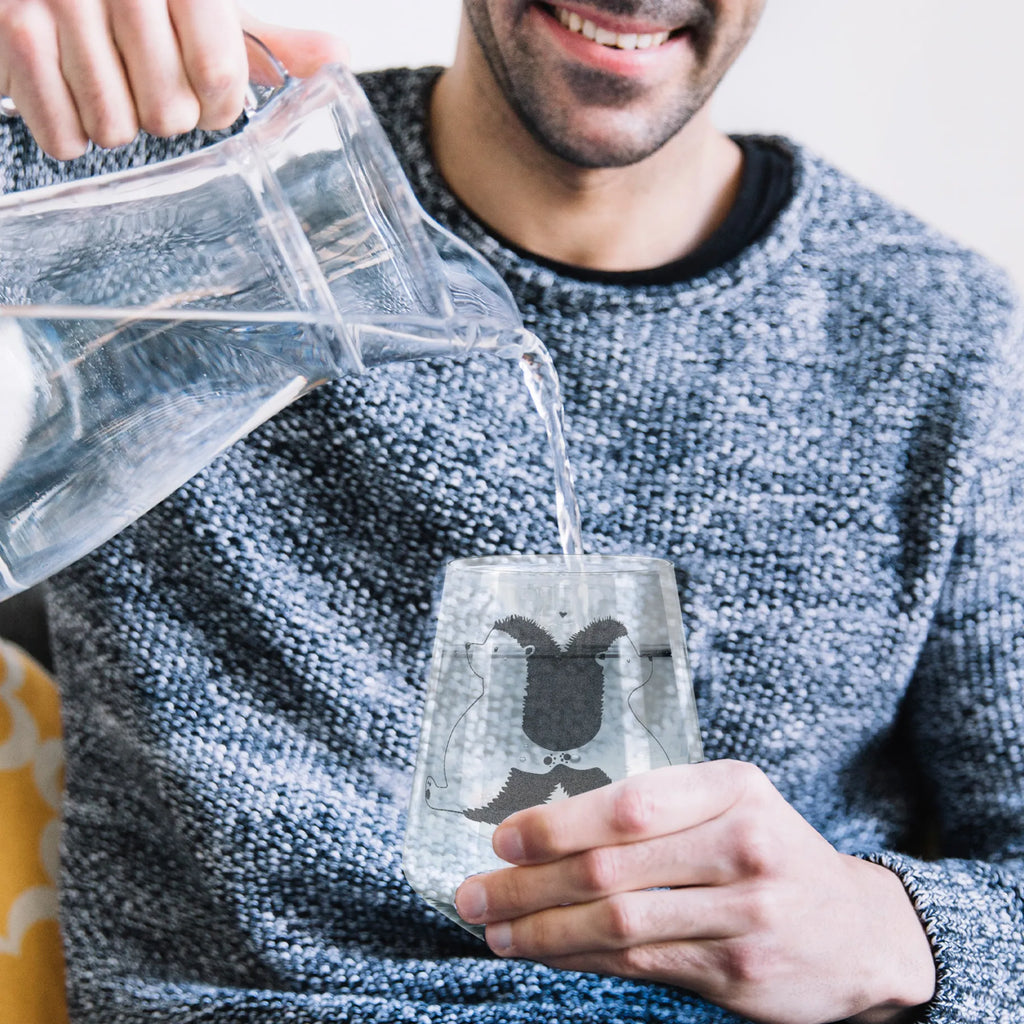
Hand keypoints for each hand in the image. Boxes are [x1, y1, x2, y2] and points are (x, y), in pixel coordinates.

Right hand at [0, 1, 348, 159]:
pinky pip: (62, 135)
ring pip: (115, 128)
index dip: (216, 105)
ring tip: (102, 81)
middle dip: (162, 114)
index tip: (206, 97)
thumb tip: (337, 61)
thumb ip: (264, 40)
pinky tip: (67, 92)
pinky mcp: (9, 30)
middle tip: (142, 82)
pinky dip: (67, 131)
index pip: (220, 77)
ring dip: (113, 122)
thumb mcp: (199, 8)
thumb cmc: (123, 1)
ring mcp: (57, 1)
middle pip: (169, 113)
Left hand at [455, 760, 935, 1023]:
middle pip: (612, 869)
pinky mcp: (738, 973)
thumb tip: (549, 830)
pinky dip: (580, 958)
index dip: (558, 824)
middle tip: (474, 893)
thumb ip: (659, 812)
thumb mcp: (732, 805)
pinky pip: (639, 964)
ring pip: (618, 925)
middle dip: (528, 884)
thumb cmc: (772, 852)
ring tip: (494, 929)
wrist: (859, 931)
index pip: (630, 805)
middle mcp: (743, 847)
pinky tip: (544, 952)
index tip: (504, 838)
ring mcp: (745, 915)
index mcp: (733, 789)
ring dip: (542, 930)